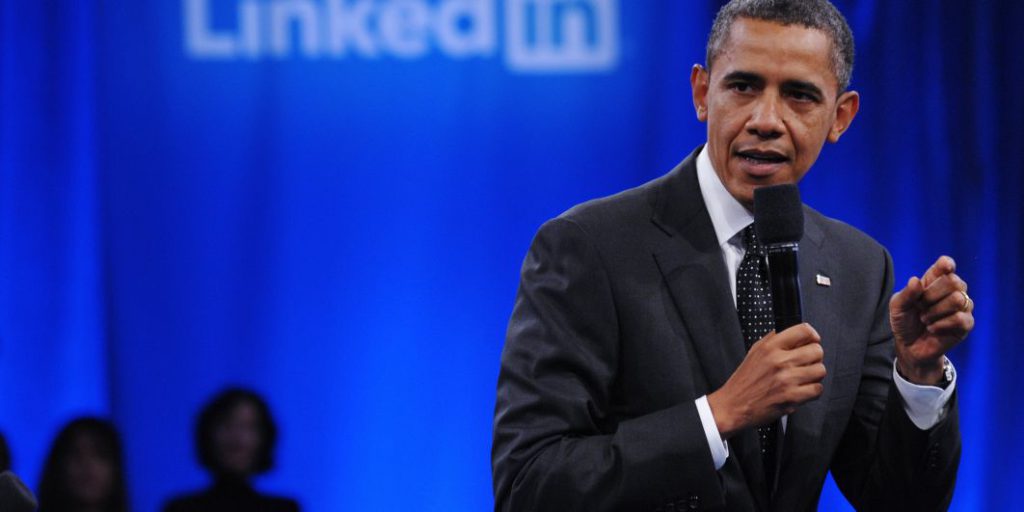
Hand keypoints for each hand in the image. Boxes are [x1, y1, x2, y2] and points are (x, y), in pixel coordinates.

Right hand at [707, 323, 824, 438]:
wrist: (733, 405)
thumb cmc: (744, 381)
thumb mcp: (755, 352)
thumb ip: (774, 340)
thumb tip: (798, 334)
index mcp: (770, 347)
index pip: (803, 331)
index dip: (812, 336)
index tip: (812, 341)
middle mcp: (779, 361)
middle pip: (817, 351)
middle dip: (815, 357)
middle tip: (806, 363)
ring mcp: (786, 380)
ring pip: (820, 370)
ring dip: (814, 375)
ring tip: (803, 378)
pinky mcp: (792, 397)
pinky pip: (817, 389)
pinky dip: (812, 391)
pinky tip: (801, 390)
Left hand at [890, 256, 973, 384]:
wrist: (909, 346)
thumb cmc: (904, 322)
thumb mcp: (897, 307)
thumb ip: (906, 294)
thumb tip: (916, 281)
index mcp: (933, 281)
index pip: (945, 265)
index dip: (947, 264)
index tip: (945, 267)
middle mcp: (951, 291)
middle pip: (954, 281)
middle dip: (932, 295)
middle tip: (921, 307)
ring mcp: (961, 307)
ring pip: (958, 299)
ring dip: (936, 311)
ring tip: (924, 319)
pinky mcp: (966, 324)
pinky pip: (961, 318)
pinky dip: (942, 324)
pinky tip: (933, 329)